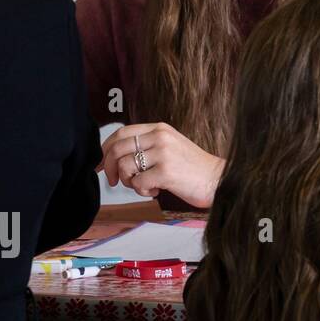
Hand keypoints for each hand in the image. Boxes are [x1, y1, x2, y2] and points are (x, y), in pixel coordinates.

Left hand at [97, 123, 224, 209]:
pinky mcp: (166, 172)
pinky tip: (158, 190)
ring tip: (146, 185)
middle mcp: (160, 137)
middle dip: (108, 168)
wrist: (219, 180)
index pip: (121, 133)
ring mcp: (163, 153)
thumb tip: (113, 157)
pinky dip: (144, 191)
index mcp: (160, 129)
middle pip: (117, 149)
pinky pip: (138, 183)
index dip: (105, 149)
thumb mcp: (171, 146)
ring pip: (125, 167)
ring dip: (130, 182)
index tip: (100, 164)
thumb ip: (147, 146)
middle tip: (113, 181)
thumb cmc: (193, 168)